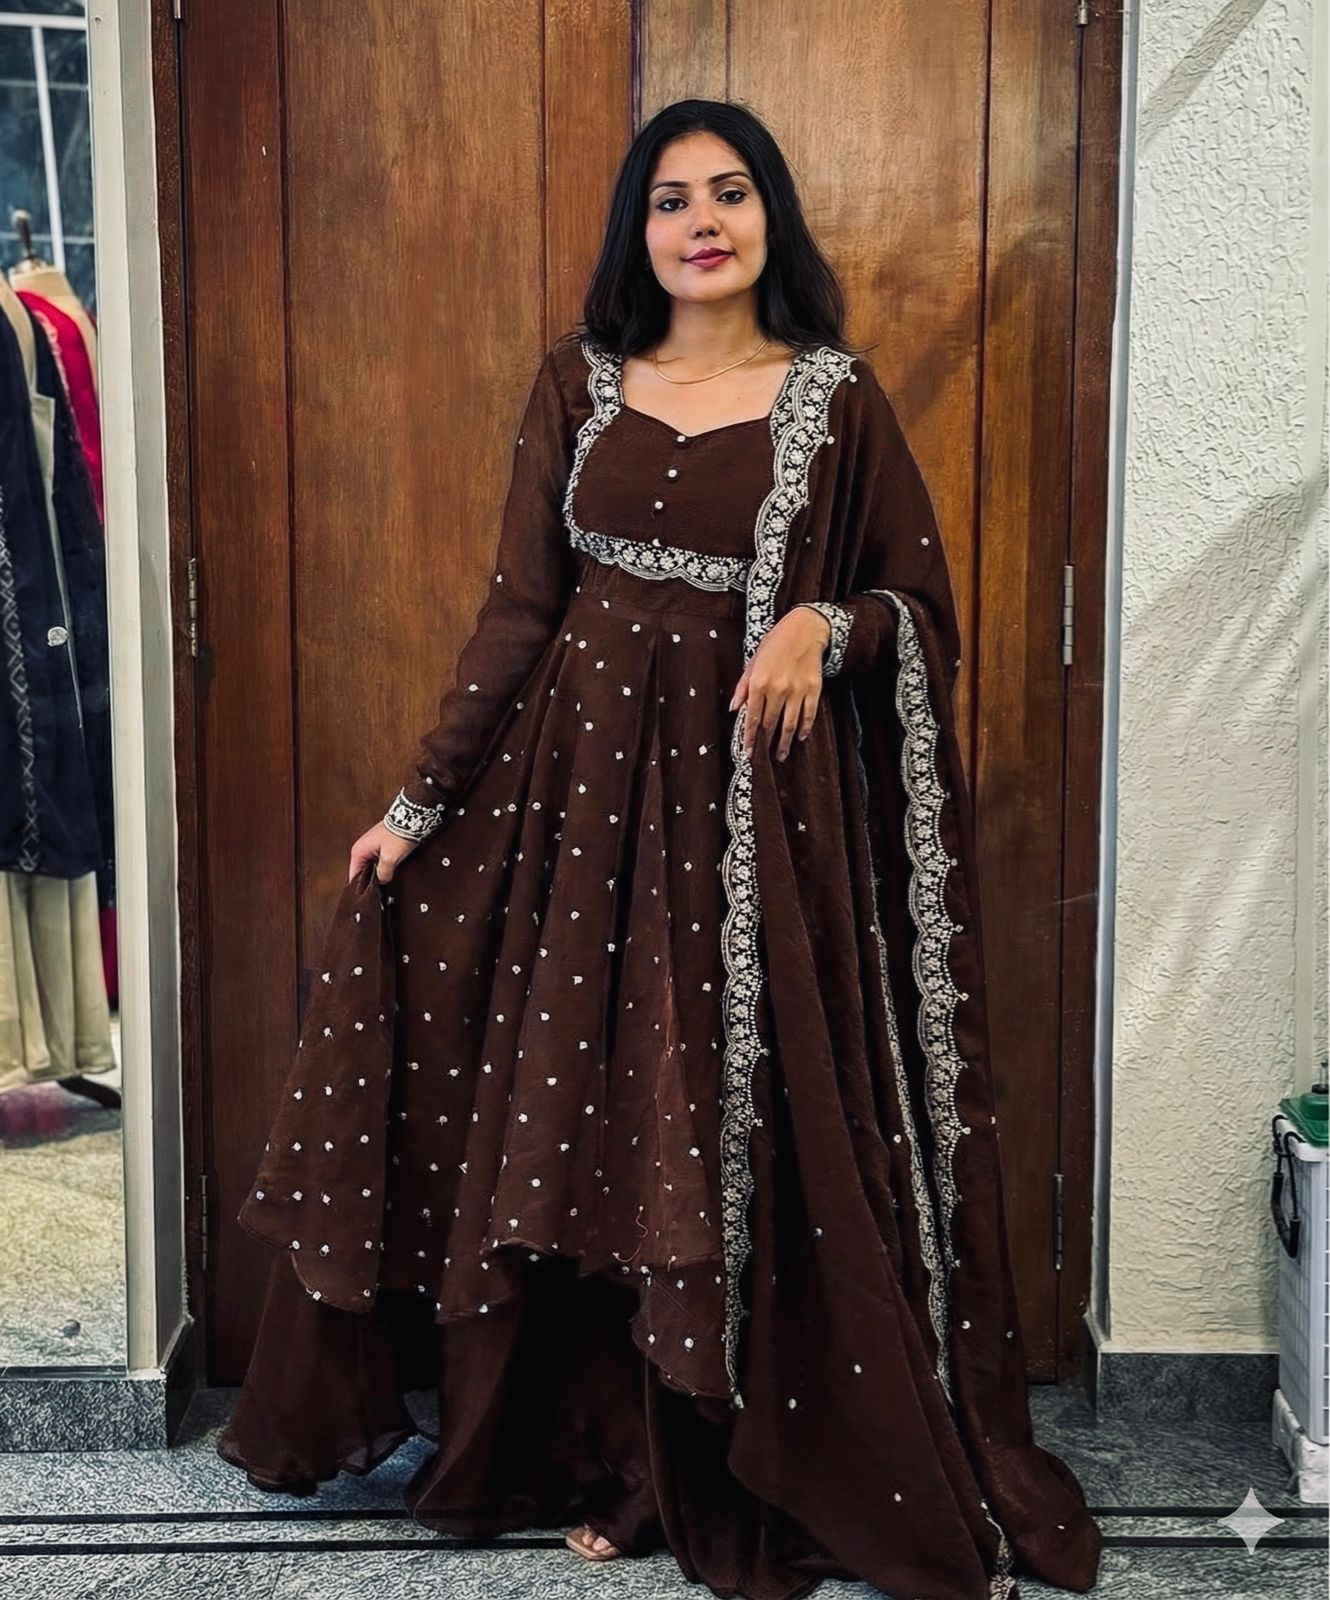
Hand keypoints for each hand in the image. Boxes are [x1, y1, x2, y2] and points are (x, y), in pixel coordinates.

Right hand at [349, 821, 420, 884]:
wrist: (412, 818)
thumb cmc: (399, 833)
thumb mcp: (390, 858)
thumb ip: (383, 873)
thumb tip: (381, 881)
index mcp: (358, 851)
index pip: (354, 876)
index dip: (361, 888)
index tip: (368, 896)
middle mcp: (362, 849)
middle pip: (363, 873)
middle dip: (372, 881)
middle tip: (380, 890)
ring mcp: (372, 847)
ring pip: (373, 868)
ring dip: (380, 874)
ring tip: (387, 880)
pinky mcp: (382, 847)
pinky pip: (380, 862)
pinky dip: (385, 867)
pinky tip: (392, 872)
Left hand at [728, 606, 830, 760]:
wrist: (804, 629)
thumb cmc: (775, 644)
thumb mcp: (752, 661)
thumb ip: (742, 687)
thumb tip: (734, 709)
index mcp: (759, 682)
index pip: (753, 717)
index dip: (750, 737)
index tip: (748, 752)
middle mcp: (778, 689)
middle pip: (770, 724)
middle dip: (765, 743)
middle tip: (763, 757)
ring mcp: (797, 690)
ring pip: (790, 724)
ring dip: (785, 742)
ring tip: (781, 755)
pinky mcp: (813, 689)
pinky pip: (809, 715)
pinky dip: (804, 728)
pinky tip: (800, 737)